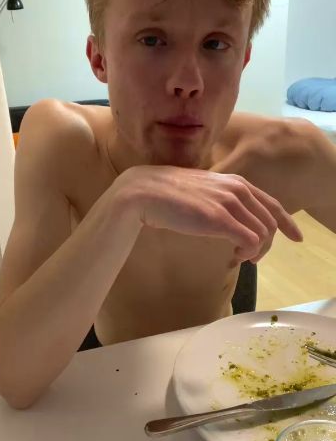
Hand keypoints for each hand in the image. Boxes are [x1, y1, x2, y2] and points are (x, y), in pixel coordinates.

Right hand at [116, 165, 302, 263]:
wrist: (144, 192)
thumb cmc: (169, 195)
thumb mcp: (203, 193)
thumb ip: (221, 201)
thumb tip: (231, 220)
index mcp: (235, 182)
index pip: (272, 203)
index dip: (287, 222)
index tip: (296, 236)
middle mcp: (237, 189)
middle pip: (270, 221)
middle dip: (268, 243)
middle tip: (253, 258)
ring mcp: (229, 203)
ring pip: (263, 233)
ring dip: (256, 250)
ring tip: (241, 258)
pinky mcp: (219, 219)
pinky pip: (250, 240)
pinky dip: (247, 252)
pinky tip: (235, 257)